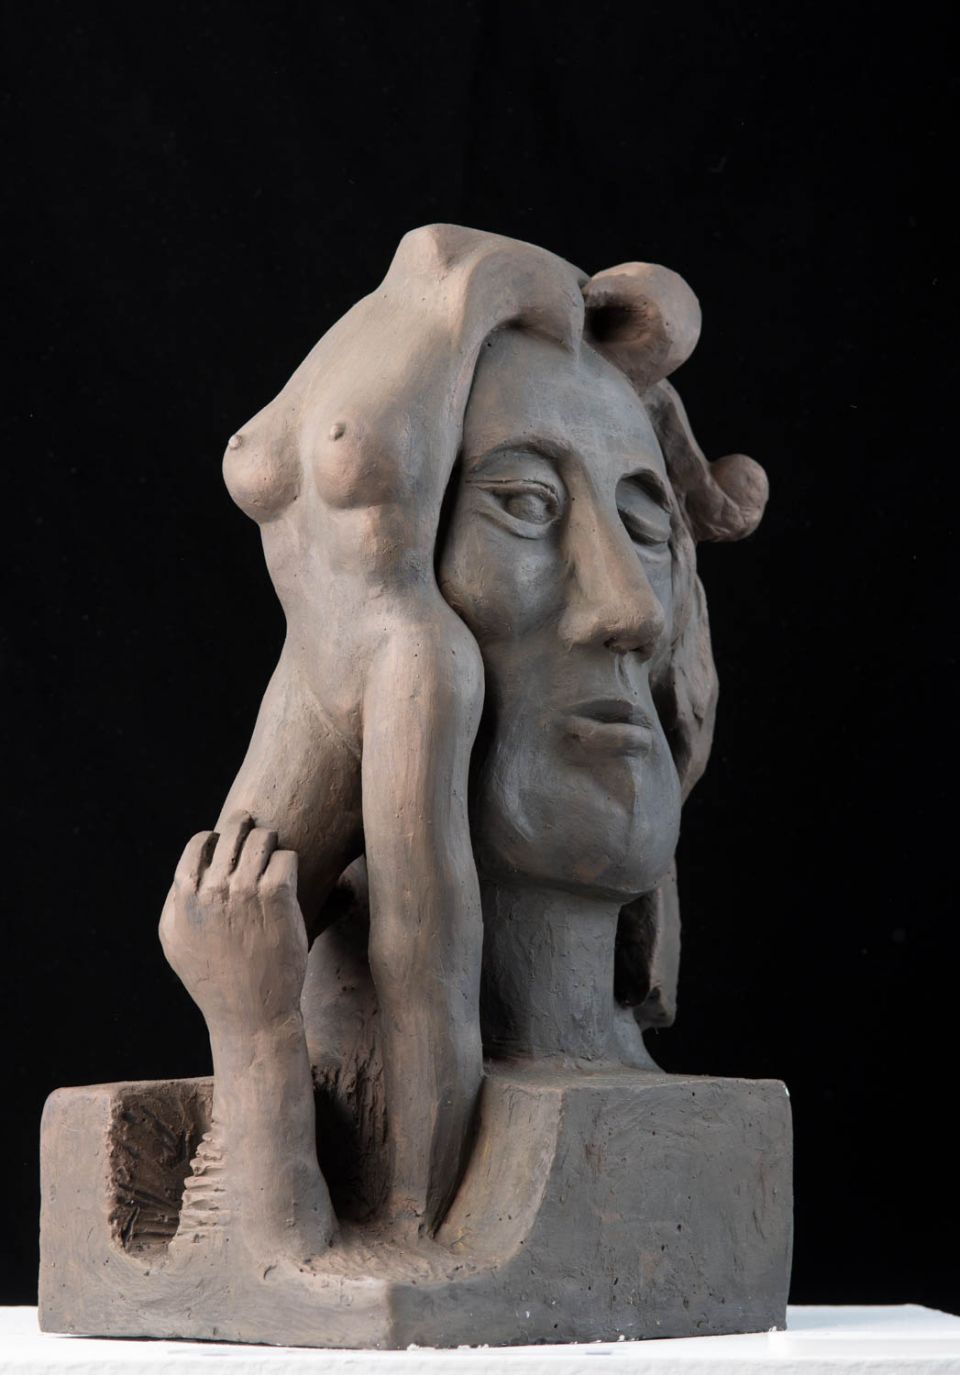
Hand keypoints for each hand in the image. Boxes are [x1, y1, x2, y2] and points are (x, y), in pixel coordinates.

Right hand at [159, 812, 307, 1033]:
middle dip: (244, 826)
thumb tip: (186, 873)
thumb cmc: (212, 981)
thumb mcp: (175, 943)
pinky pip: (286, 857)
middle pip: (232, 833)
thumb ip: (175, 903)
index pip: (199, 844)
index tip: (225, 841)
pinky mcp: (278, 897)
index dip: (214, 838)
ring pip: (262, 839)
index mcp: (186, 898)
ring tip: (273, 851)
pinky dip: (288, 861)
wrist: (250, 1014)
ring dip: (269, 841)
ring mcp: (247, 891)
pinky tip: (286, 875)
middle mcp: (214, 891)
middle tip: (254, 829)